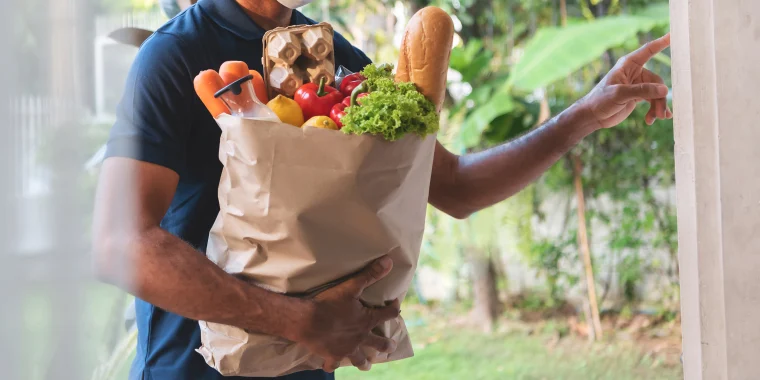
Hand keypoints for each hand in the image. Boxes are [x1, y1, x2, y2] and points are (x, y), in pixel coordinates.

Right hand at [291, 256, 400, 372]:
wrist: (306, 321)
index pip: (388, 314)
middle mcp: (360, 338)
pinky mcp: (331, 355)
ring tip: (366, 365)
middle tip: (391, 346)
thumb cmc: (329, 303)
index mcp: (367, 321)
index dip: (393, 308)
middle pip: (378, 343)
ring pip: (358, 358)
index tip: (396, 305)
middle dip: (385, 345)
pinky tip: (331, 365)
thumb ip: (370, 274)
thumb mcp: (351, 286)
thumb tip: (389, 261)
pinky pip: (333, 364)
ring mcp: (346, 348)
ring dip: (363, 361)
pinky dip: (332, 364)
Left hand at [577, 33, 671, 128]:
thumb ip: (642, 91)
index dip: (662, 42)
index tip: (675, 34)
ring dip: (658, 105)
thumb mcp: (620, 94)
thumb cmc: (601, 100)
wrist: (592, 116)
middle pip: (657, 81)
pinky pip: (653, 100)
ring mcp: (637, 84)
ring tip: (657, 117)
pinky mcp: (638, 96)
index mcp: (628, 65)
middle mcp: (635, 72)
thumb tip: (664, 90)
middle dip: (660, 97)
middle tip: (661, 113)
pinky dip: (654, 109)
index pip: (649, 50)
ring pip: (657, 92)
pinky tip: (651, 119)